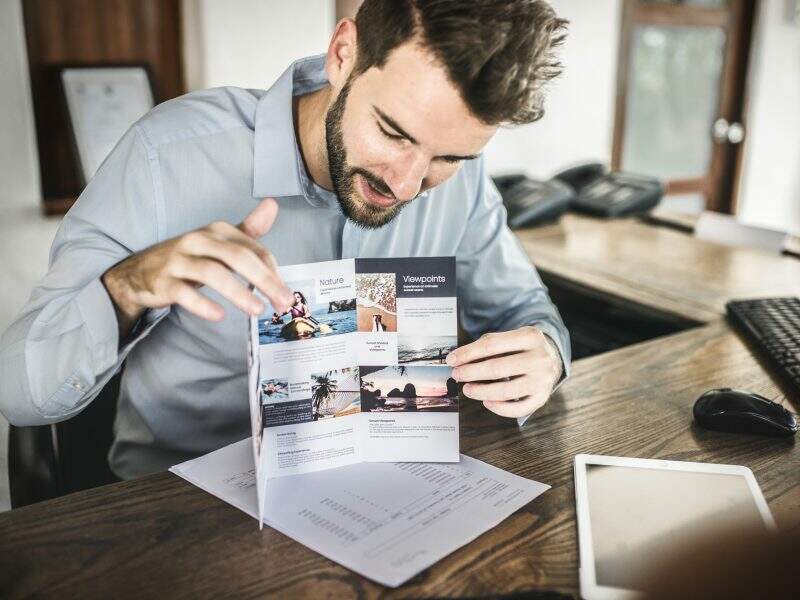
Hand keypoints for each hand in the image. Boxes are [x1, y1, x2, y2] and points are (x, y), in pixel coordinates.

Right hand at [103, 198, 293, 336]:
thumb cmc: (189, 258)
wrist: (139, 272)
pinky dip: (202, 304)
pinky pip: (184, 292)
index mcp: (217, 231)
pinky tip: (219, 315)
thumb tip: (273, 205)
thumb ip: (248, 229)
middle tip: (283, 302)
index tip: (286, 295)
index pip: (253, 249)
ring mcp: (178, 260)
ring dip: (238, 292)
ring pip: (212, 273)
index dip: (273, 272)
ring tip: (257, 310)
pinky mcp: (163, 281)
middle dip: (265, 281)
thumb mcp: (218, 242)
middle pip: (237, 257)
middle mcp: (198, 240)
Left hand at [447, 326, 561, 417]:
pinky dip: (500, 408)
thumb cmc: (523, 348)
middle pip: (498, 368)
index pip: (492, 344)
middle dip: (471, 372)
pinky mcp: (543, 397)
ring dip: (482, 391)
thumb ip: (488, 345)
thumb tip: (460, 359)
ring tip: (467, 389)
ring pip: (507, 390)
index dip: (468, 353)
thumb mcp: (511, 338)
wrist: (552, 358)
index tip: (452, 360)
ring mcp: (543, 379)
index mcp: (530, 336)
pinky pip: (519, 408)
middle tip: (457, 375)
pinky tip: (486, 402)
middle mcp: (540, 358)